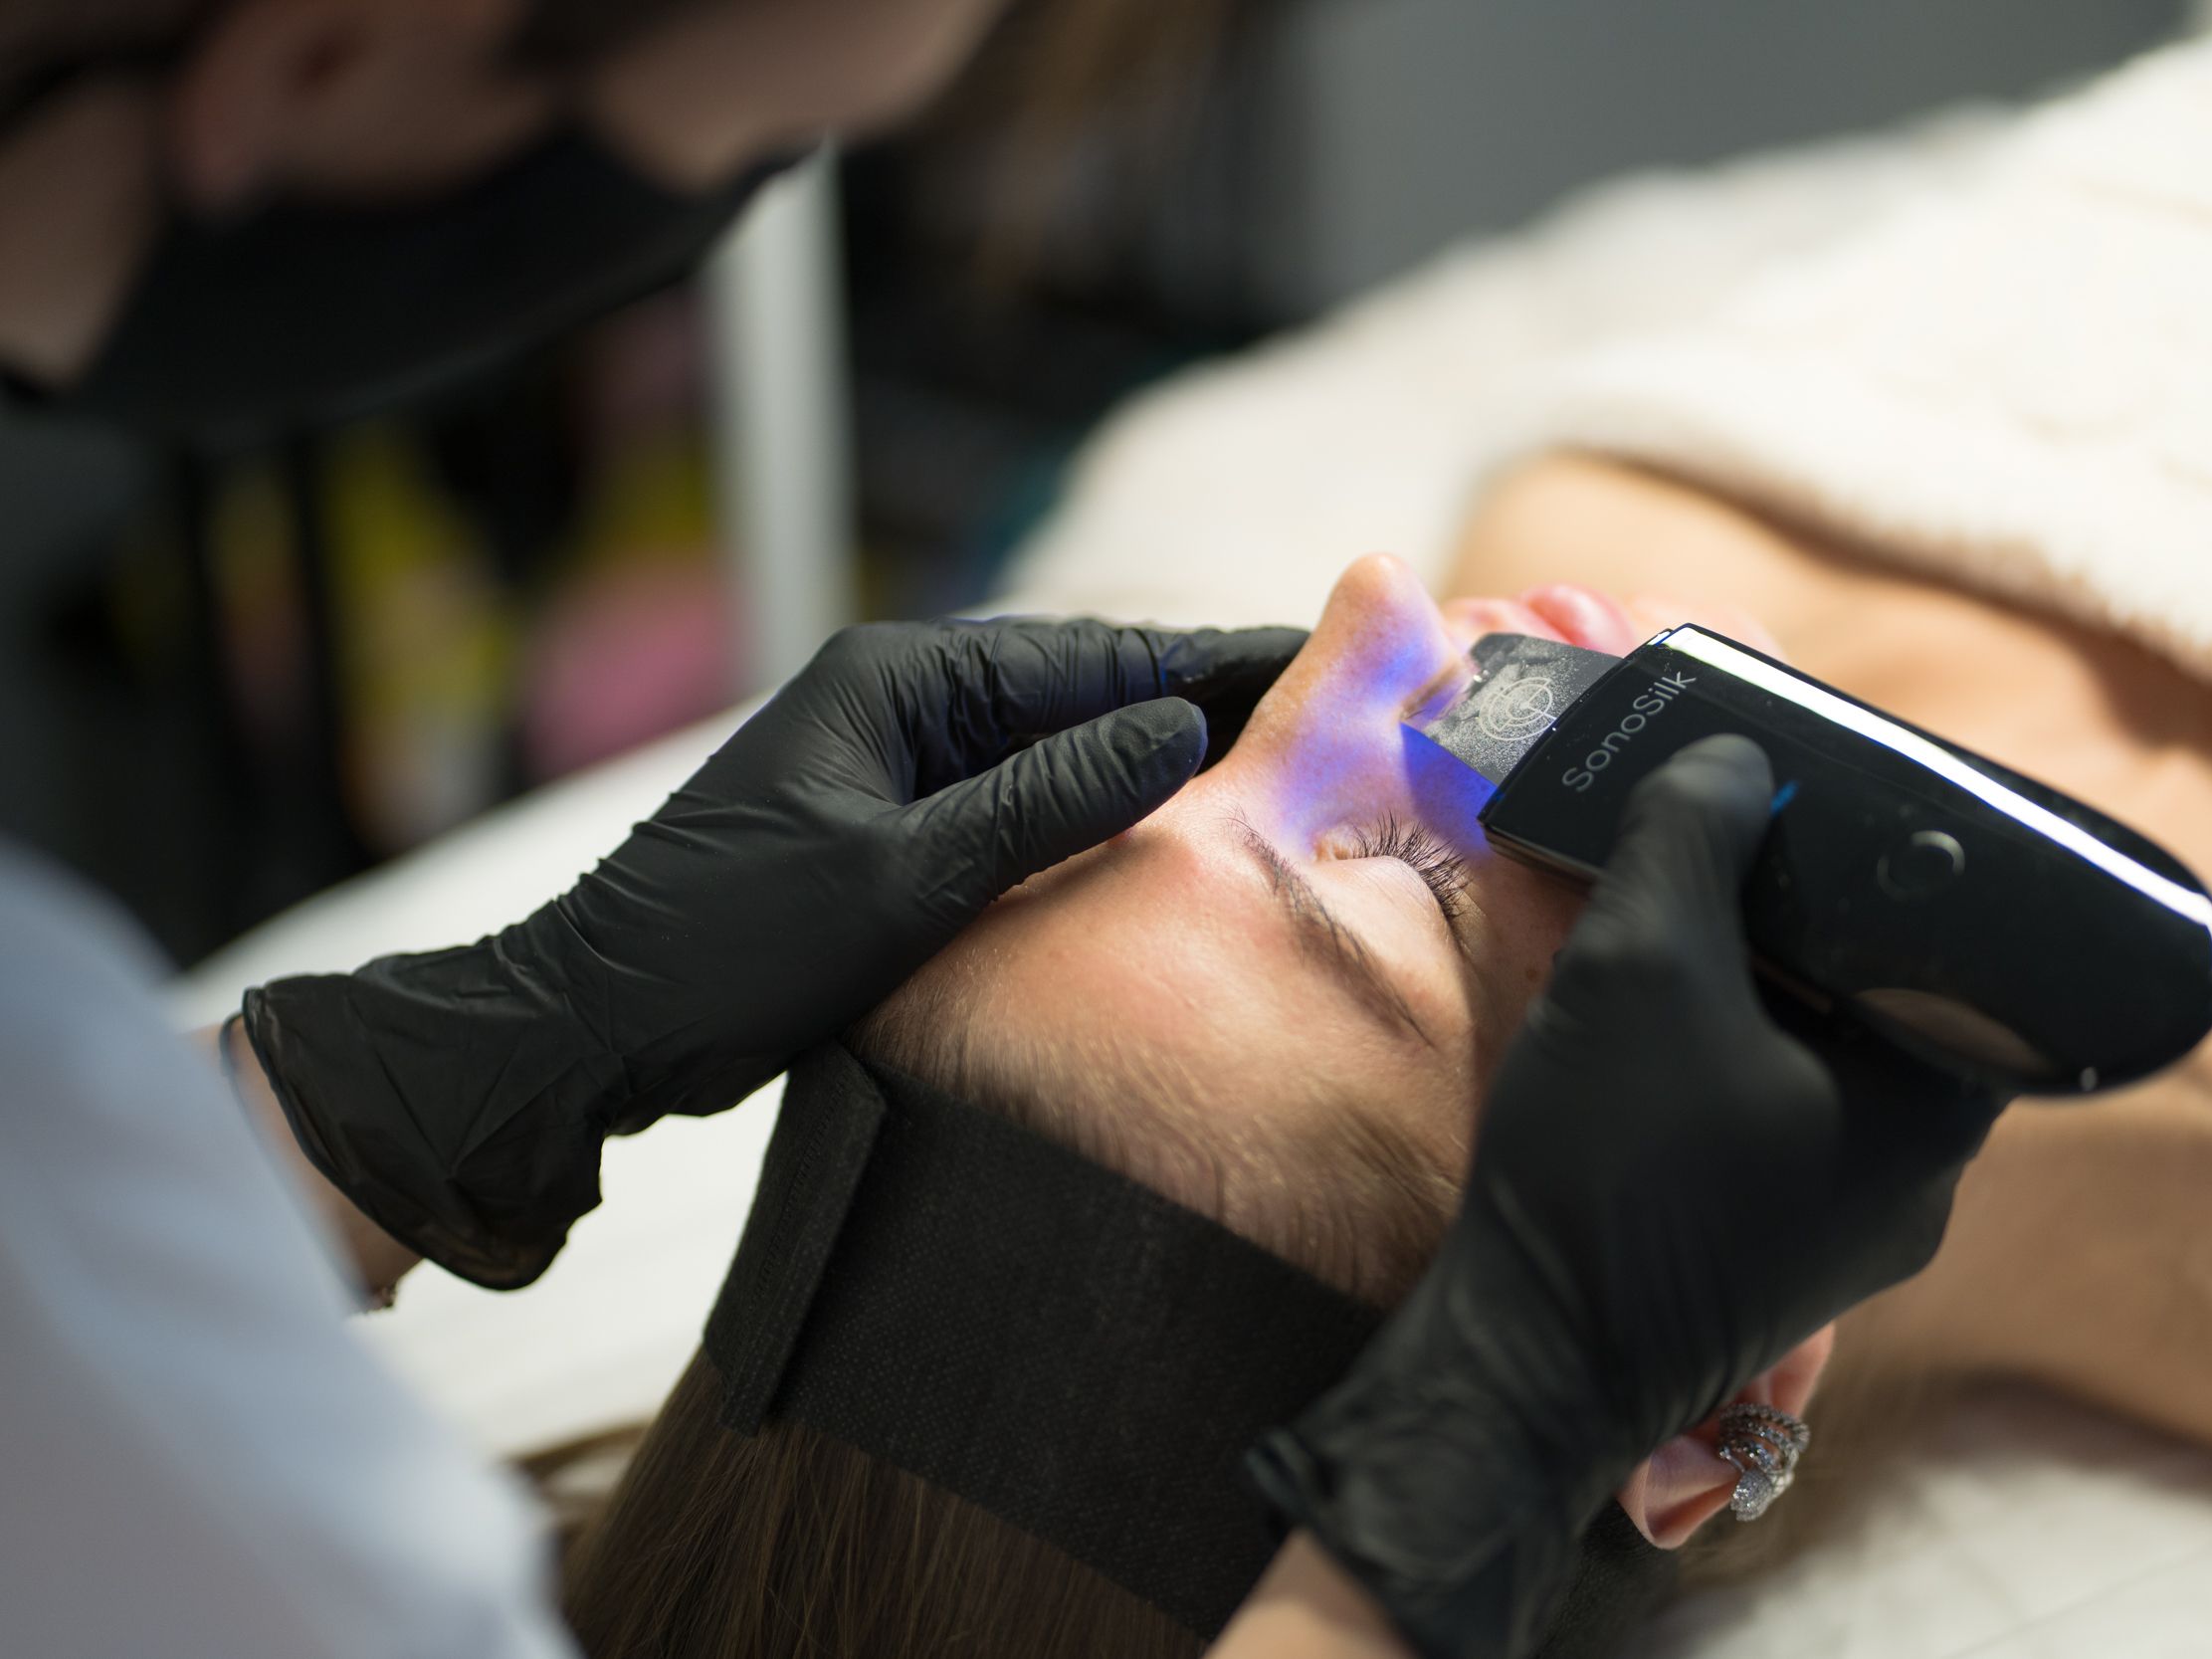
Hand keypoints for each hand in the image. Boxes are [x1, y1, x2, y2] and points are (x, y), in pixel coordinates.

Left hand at [244, 618, 1303, 1288]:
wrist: (592, 1027)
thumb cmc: (724, 947)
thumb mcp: (903, 875)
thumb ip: (1046, 801)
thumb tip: (1177, 730)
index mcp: (903, 679)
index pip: (1095, 656)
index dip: (1216, 662)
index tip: (1325, 660)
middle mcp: (905, 704)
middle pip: (1088, 693)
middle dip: (1204, 706)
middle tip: (1334, 717)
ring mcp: (897, 767)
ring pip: (1060, 754)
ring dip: (1157, 766)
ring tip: (1279, 775)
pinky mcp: (892, 831)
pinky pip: (1020, 808)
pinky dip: (1093, 820)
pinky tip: (1163, 846)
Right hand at [1249, 735, 2005, 1658]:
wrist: (1522, 1360)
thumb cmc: (1609, 1166)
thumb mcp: (1643, 959)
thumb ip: (1692, 833)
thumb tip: (1732, 759)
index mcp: (1940, 1113)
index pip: (1953, 945)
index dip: (1879, 863)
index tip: (1802, 809)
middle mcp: (1919, 1183)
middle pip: (1879, 1000)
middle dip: (1797, 921)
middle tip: (1723, 851)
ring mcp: (1846, 1234)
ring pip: (1819, 1063)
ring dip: (1751, 994)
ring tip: (1674, 926)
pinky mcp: (1772, 1261)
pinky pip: (1772, 1124)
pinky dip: (1722, 1065)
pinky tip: (1650, 1031)